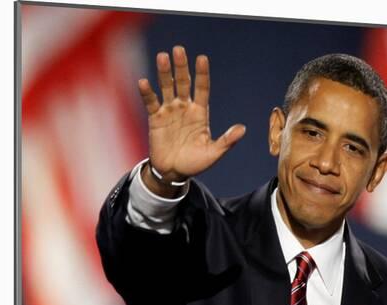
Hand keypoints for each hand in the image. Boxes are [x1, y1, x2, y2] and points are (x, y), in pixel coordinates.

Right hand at [138, 46, 245, 190]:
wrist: (173, 172)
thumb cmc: (195, 162)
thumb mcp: (213, 153)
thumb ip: (226, 141)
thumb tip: (242, 129)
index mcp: (200, 113)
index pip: (202, 89)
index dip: (202, 74)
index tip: (202, 58)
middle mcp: (185, 108)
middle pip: (183, 83)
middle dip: (181, 67)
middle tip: (179, 50)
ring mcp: (170, 111)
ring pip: (167, 88)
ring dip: (164, 73)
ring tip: (162, 57)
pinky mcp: (155, 119)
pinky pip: (151, 103)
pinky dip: (147, 93)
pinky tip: (144, 81)